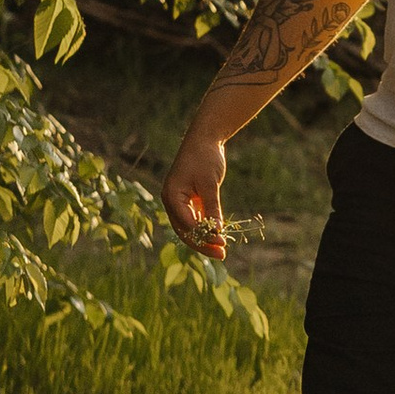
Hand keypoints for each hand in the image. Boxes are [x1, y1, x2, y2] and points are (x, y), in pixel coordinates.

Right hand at [163, 124, 228, 261]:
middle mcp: (171, 201)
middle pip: (185, 231)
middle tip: (222, 254)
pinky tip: (218, 237)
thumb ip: (212, 208)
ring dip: (205, 239)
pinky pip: (195, 219)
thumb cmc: (205, 158)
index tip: (222, 243)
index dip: (204, 236)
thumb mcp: (209, 184)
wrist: (204, 139)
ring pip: (189, 228)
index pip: (186, 224)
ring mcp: (179, 201)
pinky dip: (205, 228)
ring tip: (222, 250)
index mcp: (171, 197)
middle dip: (203, 244)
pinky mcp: (189, 200)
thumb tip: (216, 232)